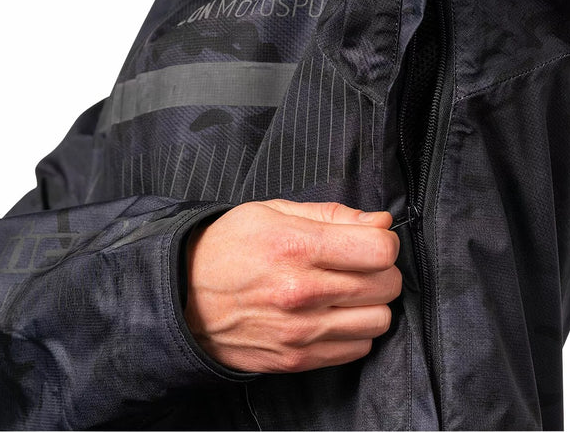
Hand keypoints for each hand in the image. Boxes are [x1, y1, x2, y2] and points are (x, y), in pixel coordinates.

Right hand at [184, 199, 400, 372]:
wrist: (182, 297)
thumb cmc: (228, 248)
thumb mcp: (273, 211)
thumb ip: (333, 214)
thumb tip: (382, 223)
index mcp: (296, 247)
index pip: (380, 250)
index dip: (383, 241)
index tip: (369, 240)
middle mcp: (301, 292)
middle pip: (386, 285)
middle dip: (381, 270)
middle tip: (358, 264)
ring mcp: (301, 331)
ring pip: (380, 321)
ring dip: (372, 304)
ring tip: (347, 292)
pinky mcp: (297, 359)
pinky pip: (358, 349)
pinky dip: (355, 332)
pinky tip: (333, 316)